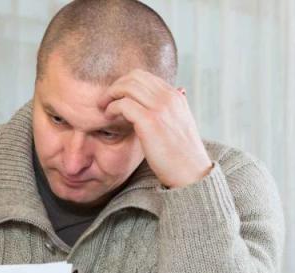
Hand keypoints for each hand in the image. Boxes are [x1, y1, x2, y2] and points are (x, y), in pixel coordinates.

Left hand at [99, 69, 212, 188]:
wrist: (191, 173)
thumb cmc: (180, 153)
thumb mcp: (180, 123)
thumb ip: (172, 108)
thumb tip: (178, 90)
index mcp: (175, 96)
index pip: (144, 76)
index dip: (125, 84)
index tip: (115, 97)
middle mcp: (169, 97)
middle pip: (134, 76)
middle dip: (115, 86)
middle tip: (105, 100)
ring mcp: (161, 108)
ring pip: (127, 86)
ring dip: (110, 96)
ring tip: (104, 109)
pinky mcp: (150, 121)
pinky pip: (123, 104)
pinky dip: (111, 108)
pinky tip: (108, 117)